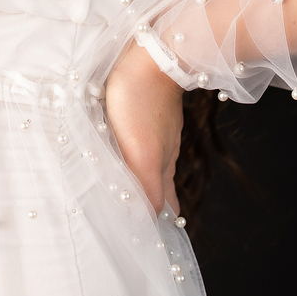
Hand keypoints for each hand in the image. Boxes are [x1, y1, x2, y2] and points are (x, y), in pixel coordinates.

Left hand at [104, 42, 182, 215]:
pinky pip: (146, 141)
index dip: (160, 222)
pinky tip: (132, 151)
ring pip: (154, 163)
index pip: (164, 203)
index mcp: (160, 165)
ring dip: (146, 181)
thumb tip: (152, 220)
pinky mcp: (151, 112)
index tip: (156, 241)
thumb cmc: (142, 103)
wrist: (153, 55)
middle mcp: (163, 150)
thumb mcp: (141, 154)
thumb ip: (146, 188)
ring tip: (138, 195)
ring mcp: (159, 130)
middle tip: (147, 223)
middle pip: (160, 185)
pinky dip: (140, 156)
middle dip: (154, 205)